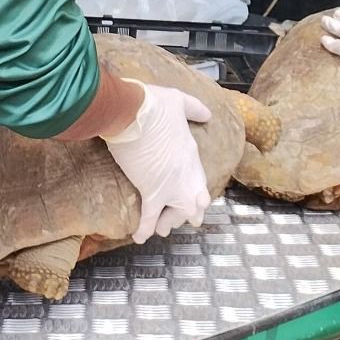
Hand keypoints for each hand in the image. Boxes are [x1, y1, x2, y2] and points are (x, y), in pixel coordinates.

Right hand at [100, 82, 213, 242]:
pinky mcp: (151, 191)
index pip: (200, 181)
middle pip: (193, 203)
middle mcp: (186, 174)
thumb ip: (195, 109)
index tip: (198, 201)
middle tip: (182, 221)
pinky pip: (150, 216)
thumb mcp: (180, 101)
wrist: (133, 113)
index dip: (198, 193)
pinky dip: (145, 229)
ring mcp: (170, 185)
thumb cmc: (154, 104)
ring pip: (175, 214)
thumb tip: (207, 113)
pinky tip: (140, 237)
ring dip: (168, 222)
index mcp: (192, 154)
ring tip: (162, 230)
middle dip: (187, 213)